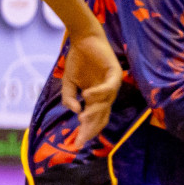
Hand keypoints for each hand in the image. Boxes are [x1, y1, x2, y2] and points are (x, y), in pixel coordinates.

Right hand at [60, 29, 122, 148]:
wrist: (83, 40)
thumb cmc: (77, 61)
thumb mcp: (68, 83)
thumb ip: (69, 98)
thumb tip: (75, 112)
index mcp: (96, 98)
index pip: (95, 119)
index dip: (87, 131)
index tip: (77, 144)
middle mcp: (106, 95)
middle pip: (101, 116)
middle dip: (91, 129)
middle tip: (82, 140)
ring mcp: (112, 85)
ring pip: (105, 104)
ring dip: (94, 112)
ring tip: (83, 119)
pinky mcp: (115, 74)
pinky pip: (109, 87)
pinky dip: (99, 93)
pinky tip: (87, 95)